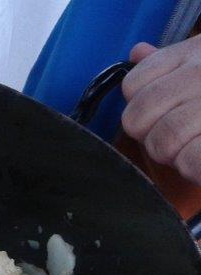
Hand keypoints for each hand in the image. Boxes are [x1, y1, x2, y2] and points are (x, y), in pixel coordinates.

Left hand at [122, 36, 200, 183]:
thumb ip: (173, 65)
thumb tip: (139, 53)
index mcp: (195, 54)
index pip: (134, 86)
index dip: (142, 109)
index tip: (160, 116)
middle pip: (139, 118)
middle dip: (153, 137)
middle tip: (178, 141)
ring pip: (163, 141)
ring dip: (176, 156)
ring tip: (197, 149)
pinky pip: (192, 160)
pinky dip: (194, 168)